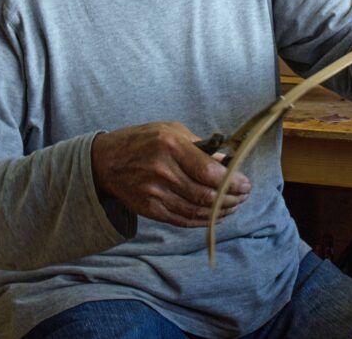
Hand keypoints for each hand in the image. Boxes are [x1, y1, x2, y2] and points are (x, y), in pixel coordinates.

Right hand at [91, 122, 251, 227]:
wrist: (106, 161)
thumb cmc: (143, 140)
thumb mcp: (171, 130)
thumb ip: (200, 147)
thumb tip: (227, 163)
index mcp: (171, 146)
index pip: (209, 172)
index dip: (233, 182)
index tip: (246, 184)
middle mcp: (163, 171)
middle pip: (206, 195)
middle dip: (232, 198)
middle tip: (244, 196)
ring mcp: (155, 193)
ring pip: (197, 211)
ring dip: (221, 212)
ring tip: (234, 206)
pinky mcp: (150, 209)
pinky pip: (183, 220)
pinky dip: (203, 220)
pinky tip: (215, 216)